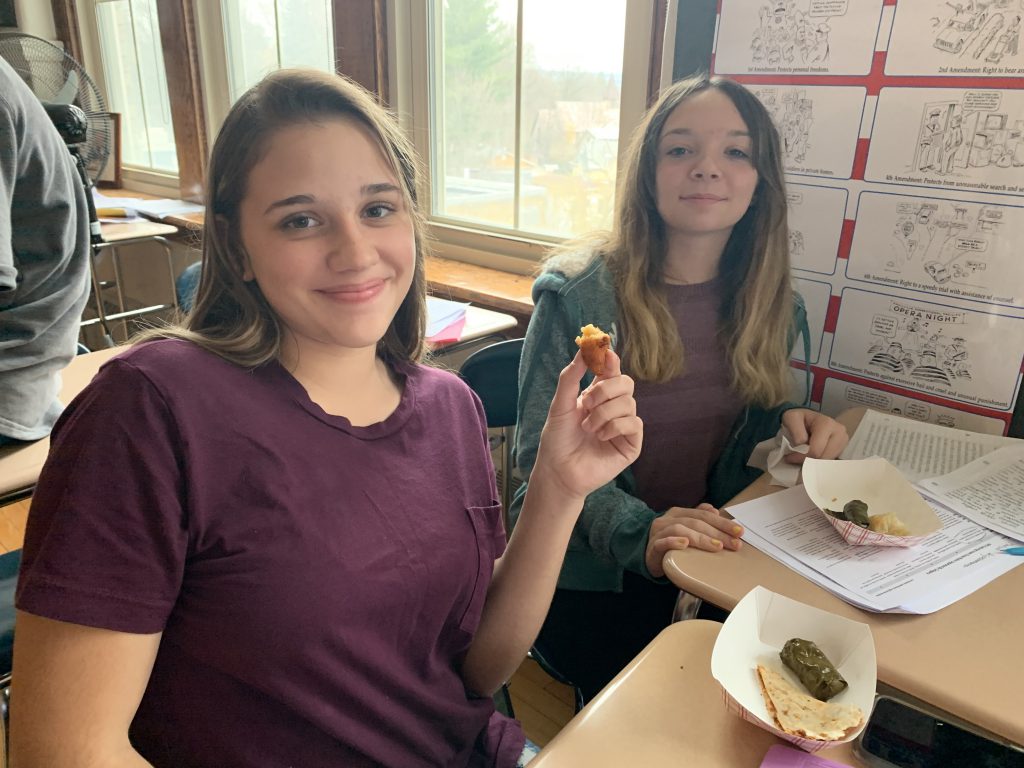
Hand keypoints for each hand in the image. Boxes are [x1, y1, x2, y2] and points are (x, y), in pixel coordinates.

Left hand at [530, 349, 642, 503]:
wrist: (558, 471)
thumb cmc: (557, 440)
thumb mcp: (560, 405)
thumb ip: (571, 377)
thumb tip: (583, 350)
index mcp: (598, 396)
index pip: (611, 371)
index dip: (610, 360)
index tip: (604, 351)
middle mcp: (614, 408)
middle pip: (626, 383)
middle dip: (605, 390)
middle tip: (586, 403)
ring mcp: (624, 426)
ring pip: (629, 403)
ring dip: (604, 413)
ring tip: (588, 428)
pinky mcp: (631, 444)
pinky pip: (634, 423)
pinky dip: (615, 426)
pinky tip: (600, 436)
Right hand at [645, 504, 743, 577]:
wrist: (645, 554)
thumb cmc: (669, 541)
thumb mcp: (685, 528)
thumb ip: (699, 518)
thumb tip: (714, 509)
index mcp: (678, 513)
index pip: (703, 515)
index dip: (722, 522)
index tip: (739, 532)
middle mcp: (668, 519)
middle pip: (695, 522)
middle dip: (717, 532)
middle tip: (734, 543)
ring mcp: (659, 532)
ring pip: (681, 530)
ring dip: (700, 538)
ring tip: (716, 546)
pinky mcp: (652, 547)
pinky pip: (662, 542)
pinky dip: (673, 542)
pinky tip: (684, 544)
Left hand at [781, 408, 847, 463]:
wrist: (806, 418)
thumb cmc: (799, 418)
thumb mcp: (791, 418)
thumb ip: (795, 431)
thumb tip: (802, 444)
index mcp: (827, 424)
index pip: (816, 450)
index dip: (801, 457)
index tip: (790, 457)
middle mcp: (839, 432)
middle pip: (824, 458)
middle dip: (808, 461)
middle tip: (796, 458)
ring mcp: (843, 441)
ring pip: (828, 462)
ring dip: (814, 462)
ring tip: (805, 454)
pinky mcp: (842, 448)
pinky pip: (831, 461)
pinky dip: (820, 462)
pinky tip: (813, 456)